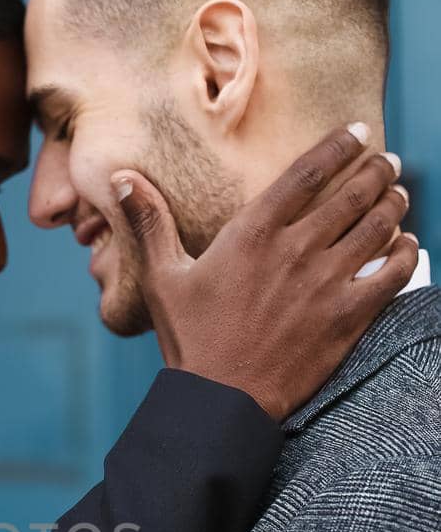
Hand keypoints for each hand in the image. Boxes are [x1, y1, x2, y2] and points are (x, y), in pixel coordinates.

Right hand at [113, 124, 418, 418]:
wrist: (220, 399)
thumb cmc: (190, 339)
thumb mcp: (161, 278)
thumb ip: (149, 223)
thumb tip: (124, 178)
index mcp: (253, 233)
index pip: (308, 172)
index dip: (339, 145)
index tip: (359, 131)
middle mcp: (296, 249)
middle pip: (353, 192)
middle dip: (377, 170)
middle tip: (386, 162)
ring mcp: (327, 282)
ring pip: (378, 225)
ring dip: (394, 203)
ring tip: (398, 194)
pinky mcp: (348, 316)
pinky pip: (393, 272)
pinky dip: (406, 251)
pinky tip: (407, 244)